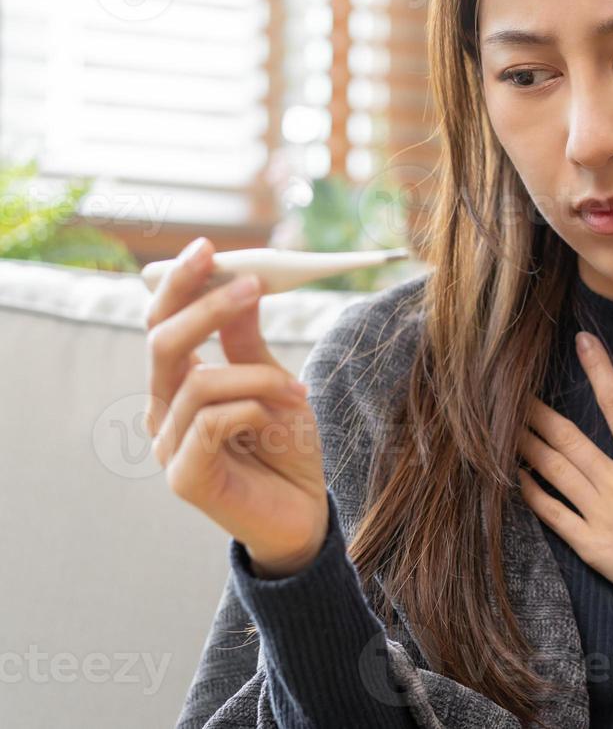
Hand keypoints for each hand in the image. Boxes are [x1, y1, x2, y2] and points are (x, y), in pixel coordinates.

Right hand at [143, 236, 328, 578]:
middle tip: (253, 284)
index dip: (178, 285)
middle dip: (207, 306)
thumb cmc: (286, 448)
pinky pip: (214, 420)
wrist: (305, 512)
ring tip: (297, 394)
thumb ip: (247, 341)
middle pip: (163, 343)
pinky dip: (255, 409)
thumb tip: (240, 281)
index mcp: (178, 387)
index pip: (161, 325)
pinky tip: (278, 421)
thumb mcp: (273, 381)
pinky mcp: (183, 477)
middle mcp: (163, 413)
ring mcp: (168, 446)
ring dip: (260, 377)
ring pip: (202, 381)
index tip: (208, 248)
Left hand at [516, 331, 612, 635]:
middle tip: (512, 390)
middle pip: (569, 439)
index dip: (599, 370)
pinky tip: (516, 478)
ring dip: (527, 447)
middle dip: (539, 413)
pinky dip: (532, 495)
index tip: (582, 342)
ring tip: (502, 427)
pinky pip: (554, 516)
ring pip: (555, 473)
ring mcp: (601, 516)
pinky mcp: (593, 548)